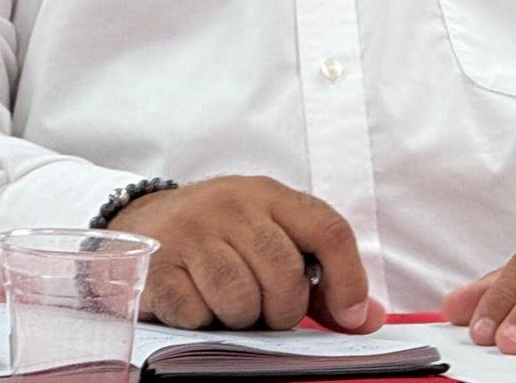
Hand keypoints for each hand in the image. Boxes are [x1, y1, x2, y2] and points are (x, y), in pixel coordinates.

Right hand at [107, 175, 385, 334]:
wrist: (148, 220)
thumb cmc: (224, 236)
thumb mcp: (273, 239)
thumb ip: (321, 281)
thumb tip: (367, 318)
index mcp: (270, 195)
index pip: (328, 229)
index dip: (348, 279)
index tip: (349, 315)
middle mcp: (232, 204)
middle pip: (285, 273)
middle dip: (283, 309)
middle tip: (267, 311)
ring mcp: (192, 231)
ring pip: (240, 297)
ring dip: (241, 318)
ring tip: (231, 306)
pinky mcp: (157, 263)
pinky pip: (195, 311)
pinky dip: (202, 320)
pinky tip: (198, 303)